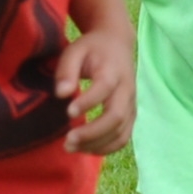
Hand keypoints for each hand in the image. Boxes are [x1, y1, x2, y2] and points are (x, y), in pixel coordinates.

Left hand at [56, 19, 133, 154]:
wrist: (117, 44)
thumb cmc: (92, 48)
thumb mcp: (74, 51)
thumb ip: (66, 71)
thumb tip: (61, 94)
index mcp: (113, 70)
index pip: (104, 88)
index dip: (88, 102)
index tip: (68, 112)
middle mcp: (127, 90)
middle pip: (116, 116)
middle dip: (92, 132)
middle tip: (67, 141)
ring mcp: (131, 105)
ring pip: (121, 132)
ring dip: (97, 144)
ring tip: (71, 147)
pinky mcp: (131, 115)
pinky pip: (123, 138)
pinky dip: (106, 148)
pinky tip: (86, 149)